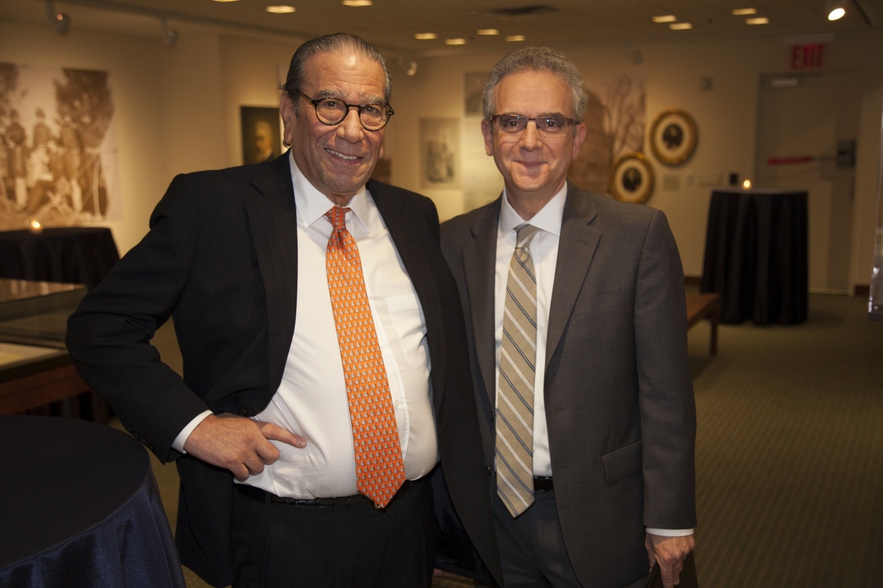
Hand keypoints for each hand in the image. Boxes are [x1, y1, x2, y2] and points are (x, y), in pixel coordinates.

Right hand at [183, 413, 305, 480]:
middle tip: (257, 458)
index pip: (277, 432)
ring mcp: (242, 451)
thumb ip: (253, 429)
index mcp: (254, 426)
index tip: (302, 444)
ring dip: (252, 468)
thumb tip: (263, 441)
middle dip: (266, 460)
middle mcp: (252, 438)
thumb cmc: (219, 425)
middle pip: (272, 456)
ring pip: (258, 468)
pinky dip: (241, 475)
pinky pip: (245, 475)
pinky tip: (235, 469)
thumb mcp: (240, 421)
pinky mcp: (232, 462)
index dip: (291, 438)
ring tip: (242, 462)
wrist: (199, 430)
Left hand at [645, 533, 693, 587]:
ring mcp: (685, 551)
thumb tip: (652, 568)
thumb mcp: (649, 545)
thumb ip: (651, 559)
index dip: (668, 584)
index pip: (667, 577)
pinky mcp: (690, 545)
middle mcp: (677, 557)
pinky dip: (682, 553)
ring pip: (681, 563)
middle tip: (673, 581)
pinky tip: (677, 549)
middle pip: (676, 572)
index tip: (668, 587)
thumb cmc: (656, 530)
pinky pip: (686, 553)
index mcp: (666, 559)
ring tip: (673, 564)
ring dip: (677, 564)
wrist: (668, 517)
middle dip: (674, 577)